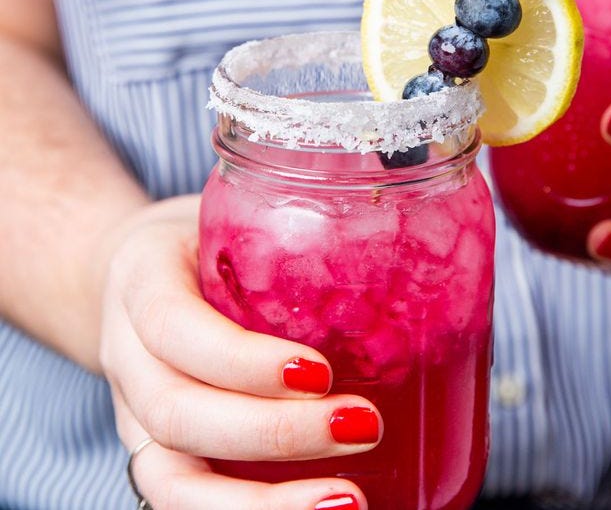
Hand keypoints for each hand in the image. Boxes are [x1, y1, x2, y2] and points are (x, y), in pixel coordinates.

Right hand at [99, 196, 379, 508]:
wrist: (132, 278)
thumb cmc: (196, 244)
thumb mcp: (224, 216)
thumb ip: (282, 222)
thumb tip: (397, 217)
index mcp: (141, 283)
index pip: (173, 327)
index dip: (242, 360)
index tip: (321, 371)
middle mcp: (128, 357)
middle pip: (175, 415)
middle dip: (273, 434)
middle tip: (364, 425)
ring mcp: (136, 415)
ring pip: (171, 482)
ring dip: (261, 503)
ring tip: (346, 502)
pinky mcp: (162, 451)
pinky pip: (190, 497)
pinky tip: (317, 506)